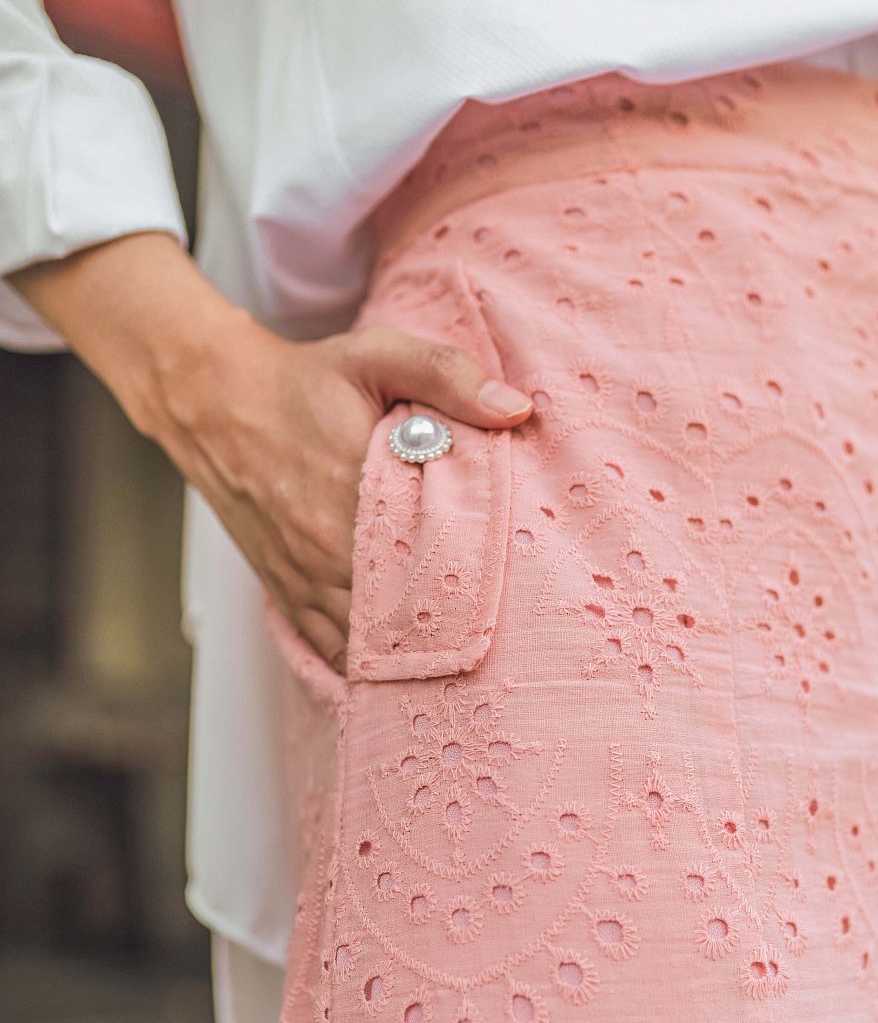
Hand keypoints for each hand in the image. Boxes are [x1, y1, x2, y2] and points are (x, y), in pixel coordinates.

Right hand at [7, 232, 532, 677]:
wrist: (214, 401)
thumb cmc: (306, 381)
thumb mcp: (378, 356)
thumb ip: (448, 375)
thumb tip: (516, 409)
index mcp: (359, 488)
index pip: (436, 557)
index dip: (480, 581)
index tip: (516, 590)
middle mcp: (329, 546)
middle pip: (407, 613)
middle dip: (455, 626)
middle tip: (501, 635)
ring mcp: (305, 577)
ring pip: (369, 642)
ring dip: (413, 651)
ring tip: (462, 659)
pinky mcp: (286, 592)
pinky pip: (330, 649)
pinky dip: (367, 664)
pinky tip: (402, 666)